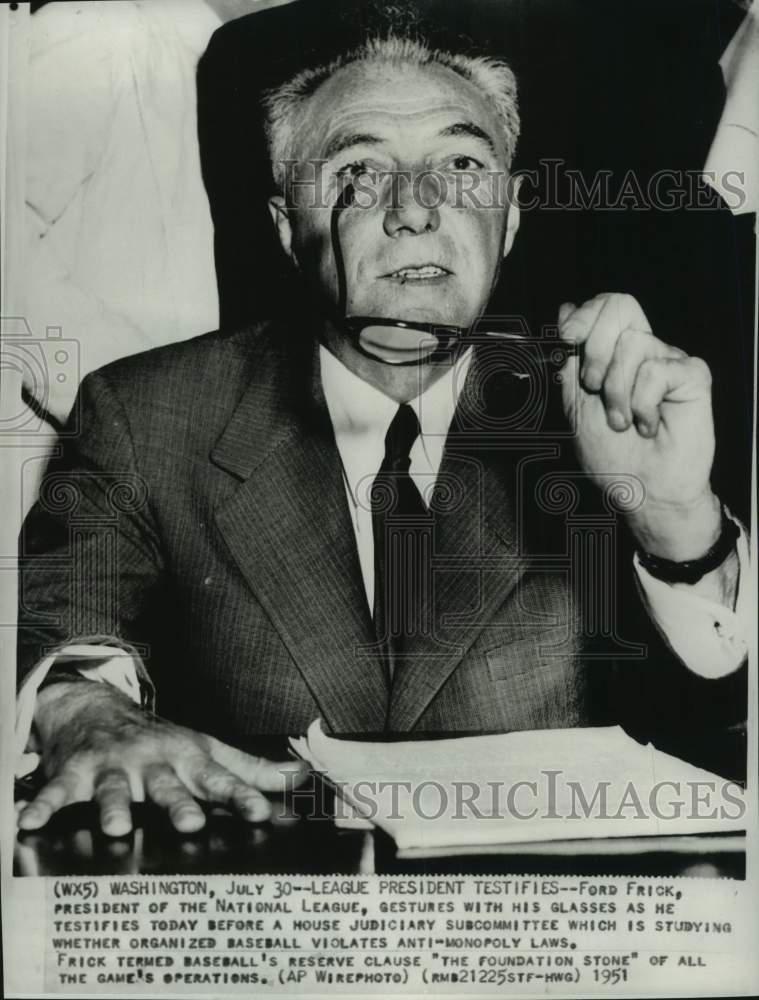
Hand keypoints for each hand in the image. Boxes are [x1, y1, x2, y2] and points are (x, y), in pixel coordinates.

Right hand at [17, 680, 307, 836]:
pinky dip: (43, 804)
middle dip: (179, 802)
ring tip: (111, 827)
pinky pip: (58, 791)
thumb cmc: (161, 740)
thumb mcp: (207, 750)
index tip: (259, 813)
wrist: (99, 709)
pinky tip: (29, 821)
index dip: (241, 796)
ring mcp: (113, 766)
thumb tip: (301, 776)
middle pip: (168, 785)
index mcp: (188, 759)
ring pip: (113, 788)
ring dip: (111, 805)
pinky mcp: (76, 772)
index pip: (219, 780)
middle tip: (189, 822)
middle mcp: (152, 762)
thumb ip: (252, 769)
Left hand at [558, 292, 720, 559]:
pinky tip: (648, 425)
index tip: (567, 338)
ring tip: (623, 421)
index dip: (583, 315)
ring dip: (617, 392)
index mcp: (614, 354)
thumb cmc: (612, 456)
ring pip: (633, 344)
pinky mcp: (692, 375)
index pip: (604, 306)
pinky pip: (656, 370)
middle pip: (620, 306)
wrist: (642, 492)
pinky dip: (643, 404)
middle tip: (595, 389)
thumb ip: (570, 361)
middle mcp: (643, 351)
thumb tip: (567, 310)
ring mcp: (669, 360)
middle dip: (596, 350)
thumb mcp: (575, 405)